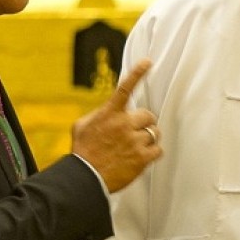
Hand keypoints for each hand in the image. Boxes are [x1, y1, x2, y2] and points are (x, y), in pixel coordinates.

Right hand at [71, 59, 161, 192]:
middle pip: (148, 115)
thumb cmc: (82, 152)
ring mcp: (134, 141)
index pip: (126, 88)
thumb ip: (97, 115)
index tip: (148, 62)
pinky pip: (158, 150)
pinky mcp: (141, 157)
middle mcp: (124, 124)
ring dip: (148, 138)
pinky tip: (142, 156)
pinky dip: (153, 152)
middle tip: (135, 132)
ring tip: (136, 146)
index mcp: (109, 113)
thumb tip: (106, 111)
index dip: (138, 73)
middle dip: (144, 123)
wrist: (84, 178)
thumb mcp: (81, 126)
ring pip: (154, 132)